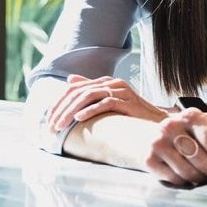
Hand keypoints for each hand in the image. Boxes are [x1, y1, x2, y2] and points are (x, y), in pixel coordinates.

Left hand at [47, 74, 169, 132]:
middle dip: (61, 109)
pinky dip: (90, 110)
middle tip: (51, 126)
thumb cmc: (132, 114)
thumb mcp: (109, 100)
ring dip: (71, 112)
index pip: (74, 88)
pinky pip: (105, 103)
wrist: (157, 121)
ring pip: (89, 96)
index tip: (49, 119)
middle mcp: (113, 83)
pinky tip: (79, 119)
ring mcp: (122, 91)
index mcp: (107, 81)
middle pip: (79, 92)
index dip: (59, 103)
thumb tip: (70, 80)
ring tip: (61, 125)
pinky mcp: (128, 101)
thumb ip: (91, 90)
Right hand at [145, 107, 206, 185]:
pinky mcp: (149, 159)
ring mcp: (158, 142)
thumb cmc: (189, 136)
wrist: (152, 136)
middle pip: (202, 159)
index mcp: (192, 115)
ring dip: (203, 179)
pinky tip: (191, 177)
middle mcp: (172, 126)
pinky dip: (187, 182)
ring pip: (188, 171)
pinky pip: (174, 178)